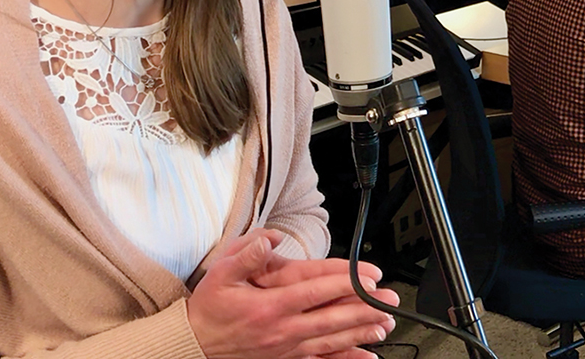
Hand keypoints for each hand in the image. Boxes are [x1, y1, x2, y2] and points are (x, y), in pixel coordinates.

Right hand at [187, 229, 399, 358]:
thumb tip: (270, 237)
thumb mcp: (220, 274)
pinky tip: (366, 356)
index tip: (369, 276)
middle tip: (390, 301)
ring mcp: (286, 348)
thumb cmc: (209, 308)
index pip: (316, 290)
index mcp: (269, 305)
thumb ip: (247, 254)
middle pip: (332, 318)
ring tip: (385, 324)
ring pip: (331, 341)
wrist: (194, 346)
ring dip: (361, 333)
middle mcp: (282, 329)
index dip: (346, 282)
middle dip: (364, 308)